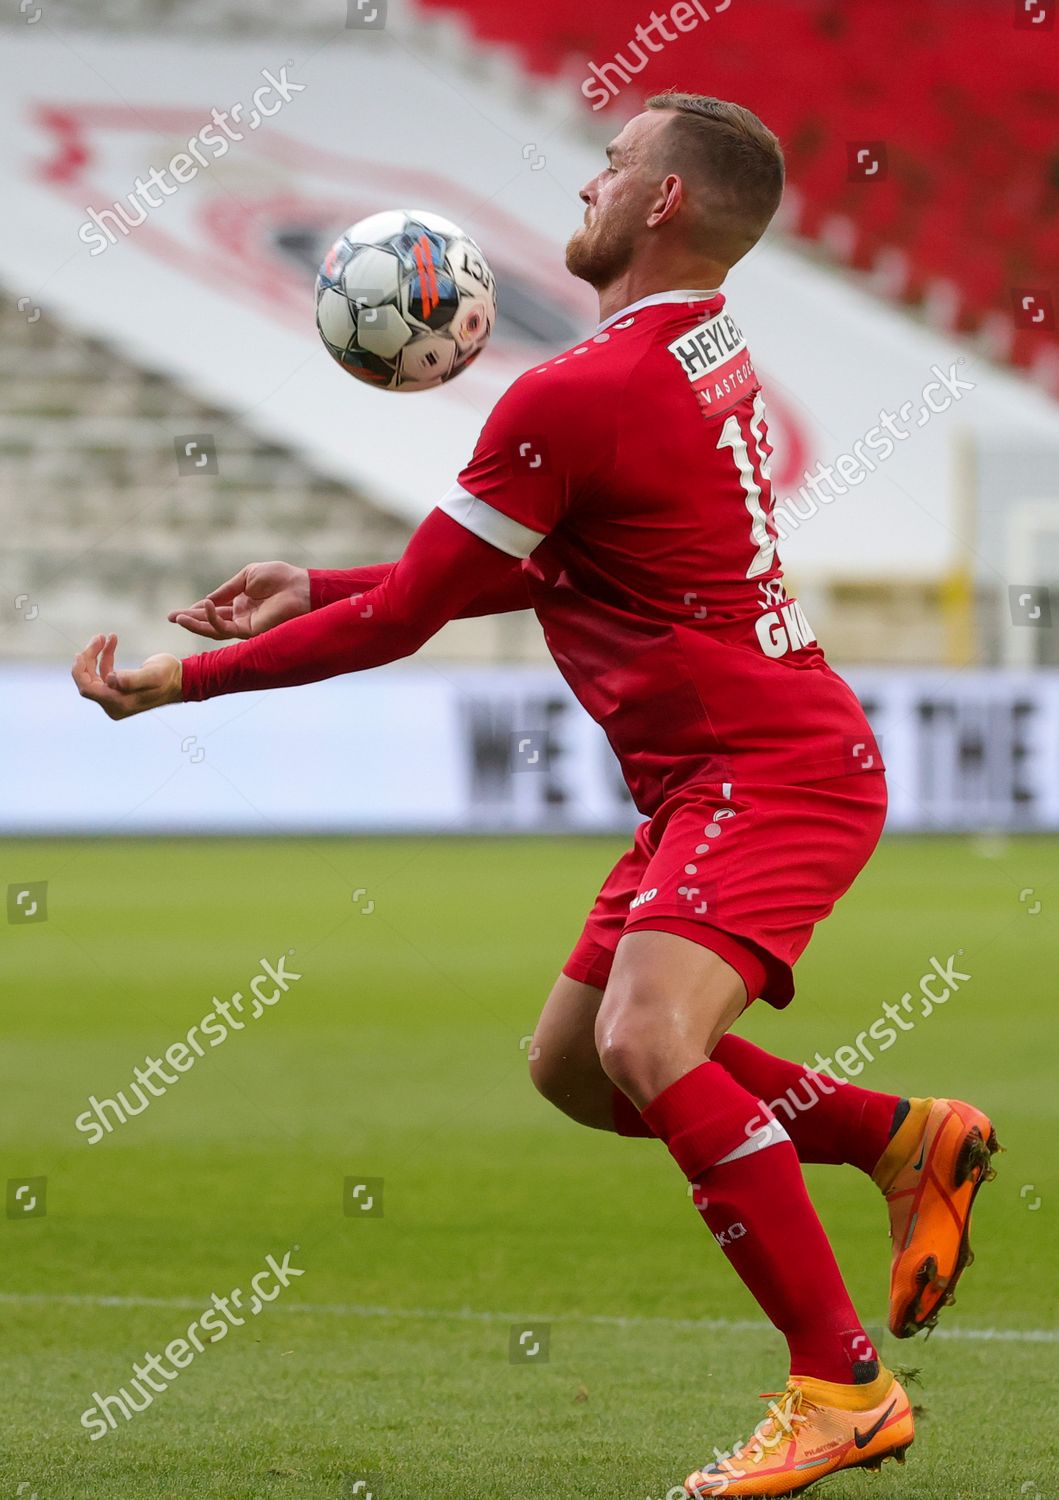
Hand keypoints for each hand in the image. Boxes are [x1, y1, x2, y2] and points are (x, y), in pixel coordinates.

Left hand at [72, 634, 182, 719]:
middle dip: (89, 658)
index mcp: (119, 703)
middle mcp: (114, 705)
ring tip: (105, 637)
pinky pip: (105, 674)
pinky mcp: (119, 691)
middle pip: (88, 681)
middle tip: (98, 637)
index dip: (80, 670)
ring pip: (95, 677)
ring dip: (97, 655)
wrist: (182, 680)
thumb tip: (109, 679)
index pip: (87, 689)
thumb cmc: (169, 676)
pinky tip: (112, 641)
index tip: (81, 652)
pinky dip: (106, 657)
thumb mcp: (152, 674)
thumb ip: (131, 679)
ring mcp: (116, 699)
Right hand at [169, 561, 310, 639]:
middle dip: (190, 619)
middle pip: (211, 621)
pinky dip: (212, 619)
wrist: (300, 587)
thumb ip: (226, 589)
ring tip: (178, 618)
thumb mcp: (247, 576)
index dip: (197, 610)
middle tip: (170, 617)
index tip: (179, 611)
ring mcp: (246, 625)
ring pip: (215, 629)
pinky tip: (204, 607)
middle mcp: (242, 616)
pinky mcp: (250, 631)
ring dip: (195, 624)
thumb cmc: (280, 577)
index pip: (215, 609)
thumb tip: (207, 600)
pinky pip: (226, 628)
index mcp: (242, 602)